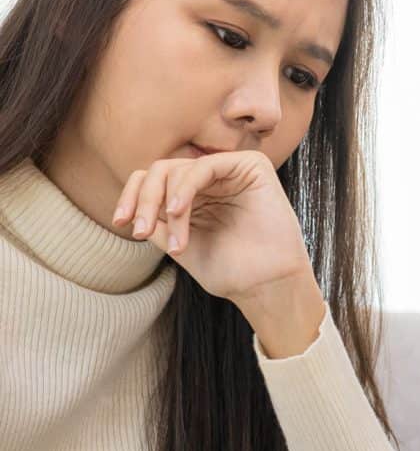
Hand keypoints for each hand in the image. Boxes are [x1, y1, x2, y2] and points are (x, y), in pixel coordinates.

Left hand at [113, 151, 324, 355]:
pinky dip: (185, 188)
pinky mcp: (251, 166)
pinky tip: (178, 212)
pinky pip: (204, 167)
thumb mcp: (178, 245)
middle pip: (160, 171)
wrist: (265, 285)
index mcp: (196, 196)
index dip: (132, 198)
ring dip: (165, 204)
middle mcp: (212, 181)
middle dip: (143, 200)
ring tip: (174, 242)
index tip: (122, 224)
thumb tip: (130, 206)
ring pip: (177, 169)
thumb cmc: (229, 271)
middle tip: (139, 231)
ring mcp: (230, 171)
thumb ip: (156, 220)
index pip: (153, 181)